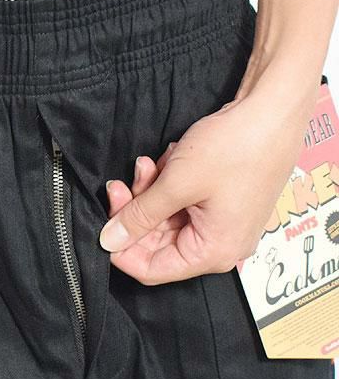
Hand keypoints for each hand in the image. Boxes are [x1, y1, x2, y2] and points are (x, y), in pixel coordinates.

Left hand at [99, 95, 307, 284]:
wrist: (274, 108)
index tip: (103, 227)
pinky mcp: (219, 204)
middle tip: (119, 186)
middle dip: (135, 213)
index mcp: (213, 252)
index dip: (122, 251)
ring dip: (149, 193)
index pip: (152, 270)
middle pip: (156, 243)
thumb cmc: (235, 147)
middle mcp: (219, 246)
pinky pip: (180, 204)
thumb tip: (109, 241)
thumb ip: (139, 216)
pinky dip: (167, 185)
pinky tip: (168, 160)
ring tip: (148, 164)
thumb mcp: (176, 183)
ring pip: (165, 220)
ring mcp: (220, 224)